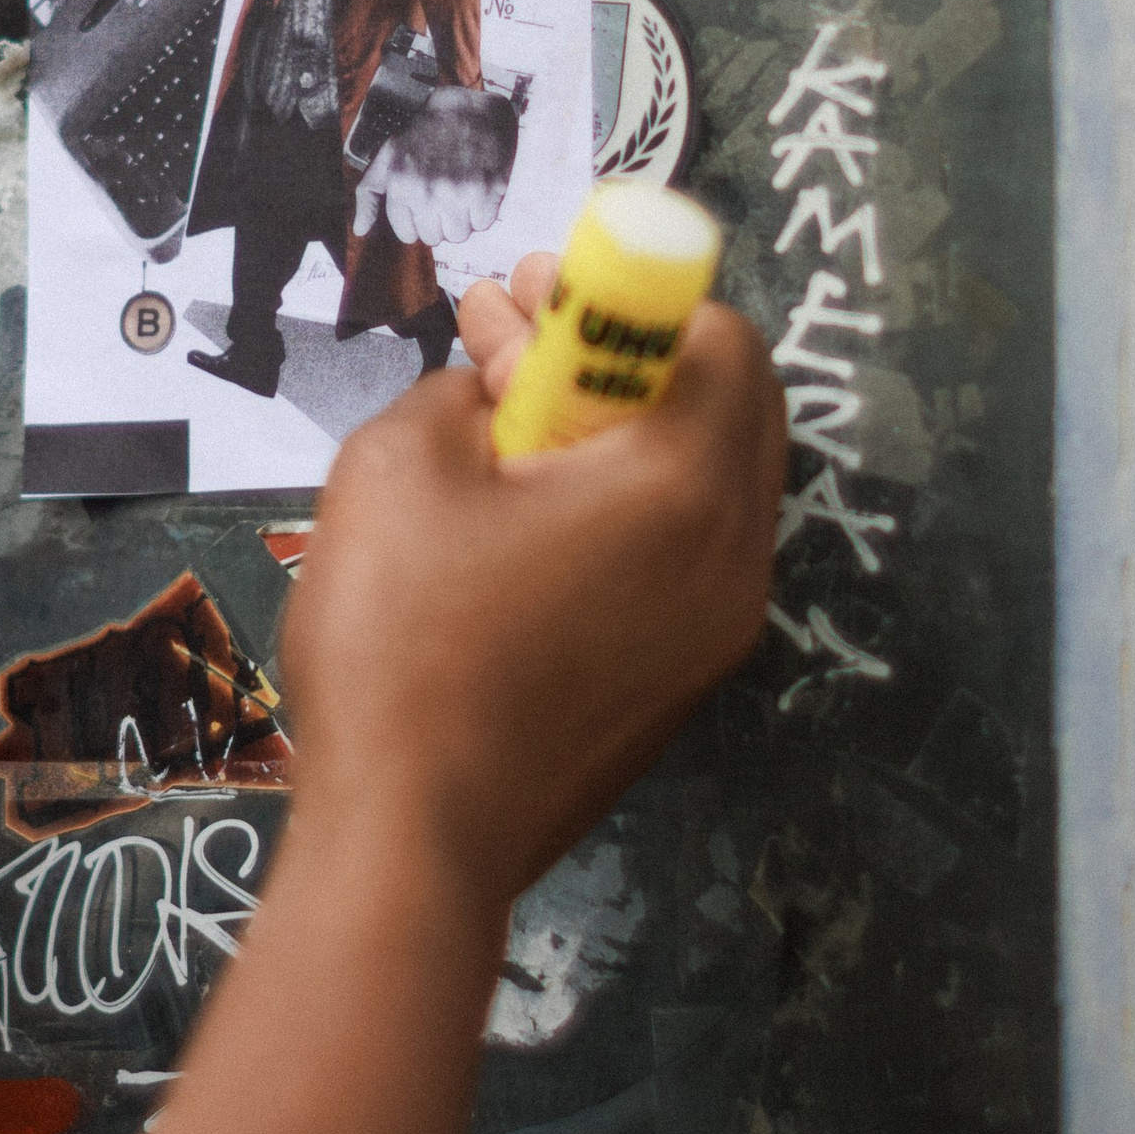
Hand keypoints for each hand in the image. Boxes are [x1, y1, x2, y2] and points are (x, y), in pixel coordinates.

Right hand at [277, 250, 784, 926]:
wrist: (415, 841)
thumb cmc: (403, 644)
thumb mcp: (400, 467)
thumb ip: (466, 389)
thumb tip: (501, 380)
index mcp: (681, 485)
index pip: (717, 335)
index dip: (627, 293)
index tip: (535, 292)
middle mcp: (734, 554)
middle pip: (731, 402)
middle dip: (629, 354)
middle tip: (518, 343)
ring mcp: (721, 629)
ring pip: (708, 483)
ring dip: (623, 432)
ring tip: (505, 431)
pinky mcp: (687, 681)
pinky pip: (685, 555)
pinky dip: (627, 510)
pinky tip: (524, 521)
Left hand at [355, 89, 514, 250]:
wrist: (467, 109)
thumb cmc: (424, 132)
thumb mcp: (387, 156)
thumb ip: (369, 193)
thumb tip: (360, 229)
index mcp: (401, 186)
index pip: (408, 234)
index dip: (417, 221)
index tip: (425, 204)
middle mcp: (427, 192)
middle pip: (434, 237)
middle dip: (439, 220)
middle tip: (445, 194)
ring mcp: (458, 193)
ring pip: (459, 234)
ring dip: (462, 219)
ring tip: (462, 191)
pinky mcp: (486, 191)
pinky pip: (483, 223)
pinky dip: (483, 211)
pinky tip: (478, 188)